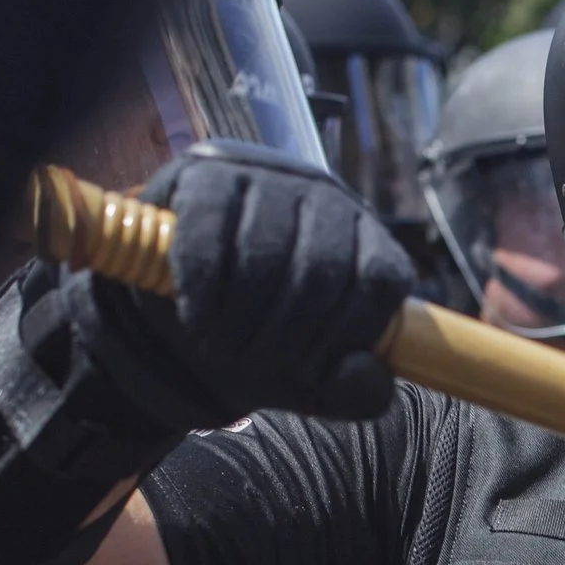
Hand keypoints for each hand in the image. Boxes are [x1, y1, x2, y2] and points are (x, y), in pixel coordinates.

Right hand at [72, 141, 412, 428]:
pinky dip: (202, 288)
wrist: (182, 305)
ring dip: (240, 317)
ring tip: (222, 348)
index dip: (347, 333)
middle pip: (322, 268)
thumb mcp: (314, 378)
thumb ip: (356, 392)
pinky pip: (209, 233)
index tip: (309, 371)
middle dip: (285, 336)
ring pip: (265, 251)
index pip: (381, 277)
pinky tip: (198, 316)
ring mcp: (270, 175)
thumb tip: (362, 371)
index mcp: (368, 239)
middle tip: (254, 367)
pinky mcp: (208, 172)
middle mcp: (327, 196)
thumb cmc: (264, 338)